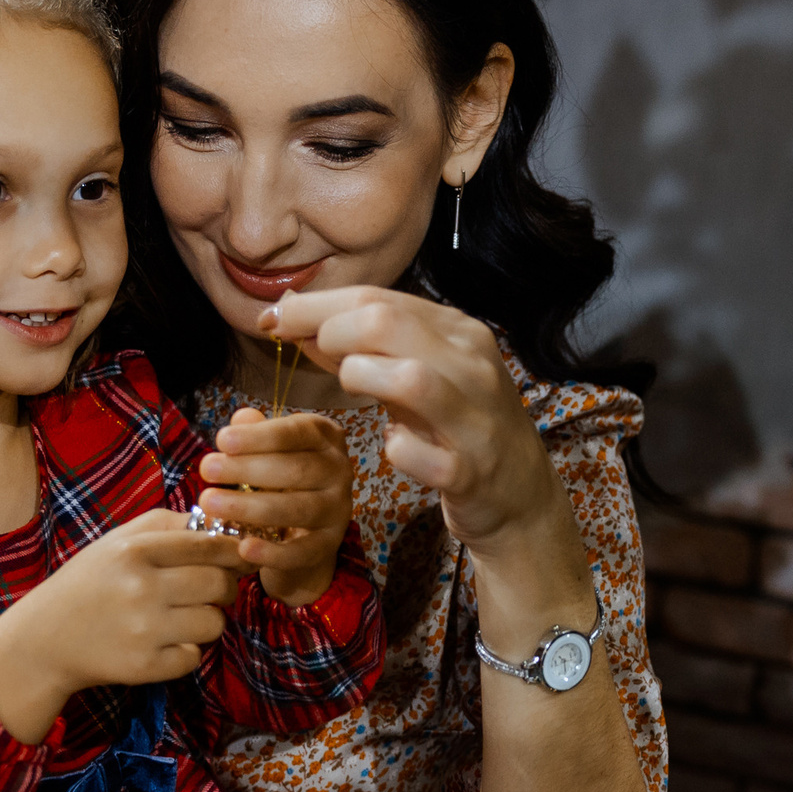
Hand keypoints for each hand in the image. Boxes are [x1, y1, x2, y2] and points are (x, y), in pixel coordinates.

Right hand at [0, 510, 247, 741]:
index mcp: (134, 551)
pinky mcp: (144, 666)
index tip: (239, 557)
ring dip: (207, 621)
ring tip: (183, 617)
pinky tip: (164, 642)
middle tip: (212, 590)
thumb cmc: (89, 583)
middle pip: (219, 584)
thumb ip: (167, 525)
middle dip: (225, 587)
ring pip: (214, 623)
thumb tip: (222, 525)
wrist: (43, 640)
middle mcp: (139, 588)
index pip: (208, 545)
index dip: (234, 551)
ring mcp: (142, 630)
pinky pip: (194, 657)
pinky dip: (186, 652)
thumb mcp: (117, 542)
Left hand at [195, 407, 353, 606]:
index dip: (260, 437)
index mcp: (325, 438)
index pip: (296, 433)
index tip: (222, 440)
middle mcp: (339, 471)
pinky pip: (302, 551)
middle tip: (207, 469)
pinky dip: (273, 553)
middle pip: (296, 469)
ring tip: (210, 503)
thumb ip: (256, 433)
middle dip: (248, 469)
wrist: (305, 525)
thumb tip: (242, 419)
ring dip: (251, 507)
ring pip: (298, 509)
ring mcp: (338, 510)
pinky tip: (244, 548)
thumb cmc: (280, 475)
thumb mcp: (269, 449)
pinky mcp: (329, 545)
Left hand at [264, 287, 557, 550]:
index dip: (313, 306)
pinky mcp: (469, 472)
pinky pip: (415, 453)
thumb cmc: (458, 427)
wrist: (520, 494)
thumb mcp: (416, 375)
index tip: (273, 319)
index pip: (376, 297)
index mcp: (459, 332)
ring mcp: (474, 419)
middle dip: (330, 334)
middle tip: (313, 357)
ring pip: (409, 378)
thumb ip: (360, 345)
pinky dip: (394, 448)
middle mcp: (472, 366)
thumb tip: (292, 313)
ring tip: (353, 388)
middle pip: (386, 323)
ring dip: (361, 378)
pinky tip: (395, 446)